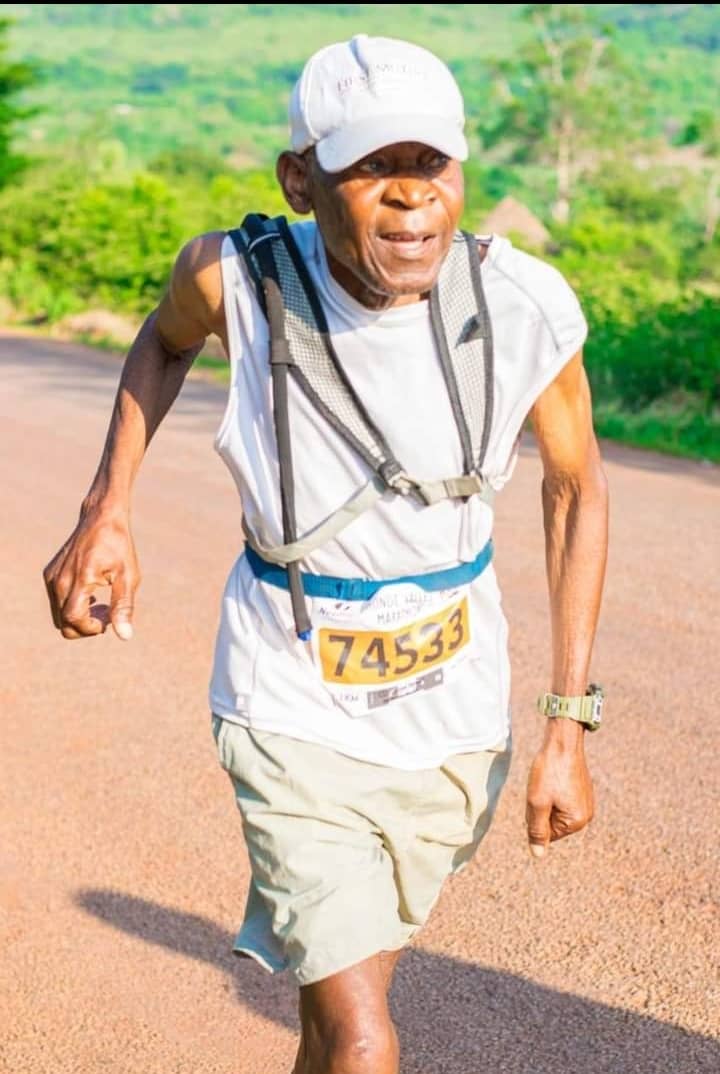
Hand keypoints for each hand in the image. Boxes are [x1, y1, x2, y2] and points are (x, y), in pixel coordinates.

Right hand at [43, 504, 139, 640]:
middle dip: (86, 628)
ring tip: (102, 604)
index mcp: (78, 579)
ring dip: (79, 619)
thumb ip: (124, 606)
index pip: (74, 619)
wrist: (100, 517)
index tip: (108, 621)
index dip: (91, 628)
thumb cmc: (118, 545)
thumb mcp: (128, 575)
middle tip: (108, 614)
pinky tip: (92, 595)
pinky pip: (57, 603)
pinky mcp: (49, 574)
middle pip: (64, 624)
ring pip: (59, 616)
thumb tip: (125, 636)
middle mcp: (58, 580)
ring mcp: (51, 577)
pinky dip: (72, 607)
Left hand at [525, 721, 593, 857]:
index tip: (539, 796)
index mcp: (577, 822)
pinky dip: (553, 789)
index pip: (546, 834)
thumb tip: (537, 855)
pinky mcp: (582, 789)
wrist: (563, 741)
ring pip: (555, 809)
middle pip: (552, 823)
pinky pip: (561, 797)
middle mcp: (586, 815)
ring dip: (546, 798)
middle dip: (541, 808)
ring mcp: (586, 801)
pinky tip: (554, 776)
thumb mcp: (537, 803)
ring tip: (548, 780)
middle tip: (542, 787)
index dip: (535, 816)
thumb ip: (537, 831)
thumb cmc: (549, 771)